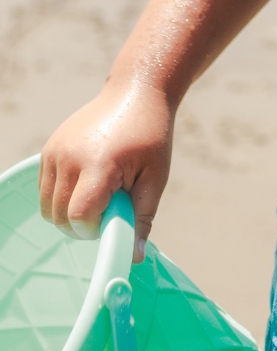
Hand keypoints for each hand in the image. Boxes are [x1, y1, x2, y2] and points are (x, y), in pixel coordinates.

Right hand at [39, 78, 173, 263]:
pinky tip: (87, 181)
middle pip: (60, 216)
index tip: (114, 216)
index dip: (95, 227)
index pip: (80, 216)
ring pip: (48, 206)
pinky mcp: (49, 148)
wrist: (136, 91)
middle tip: (110, 206)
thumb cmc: (151, 136)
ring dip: (69, 212)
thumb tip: (134, 258)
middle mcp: (70, 157)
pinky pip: (46, 189)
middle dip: (83, 224)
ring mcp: (55, 151)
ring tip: (99, 193)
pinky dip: (62, 196)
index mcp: (99, 164)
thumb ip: (142, 218)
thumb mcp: (156, 177)